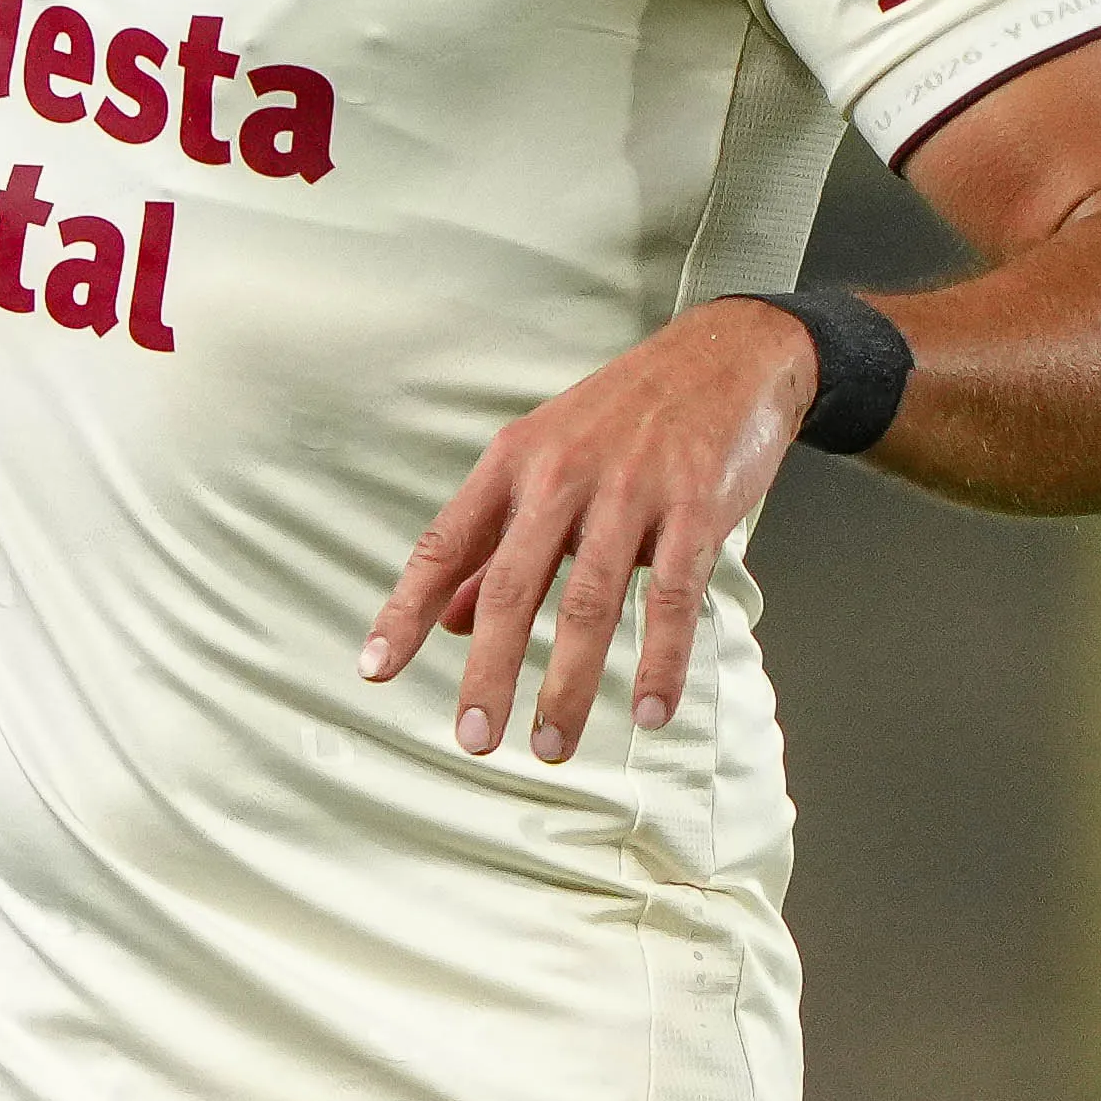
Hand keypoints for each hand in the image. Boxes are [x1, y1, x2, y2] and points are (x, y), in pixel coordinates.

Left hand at [358, 300, 819, 761]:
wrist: (725, 355)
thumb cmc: (625, 415)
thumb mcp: (544, 459)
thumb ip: (496, 542)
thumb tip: (445, 620)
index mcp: (514, 462)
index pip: (444, 544)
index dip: (405, 609)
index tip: (375, 669)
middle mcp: (562, 474)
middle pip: (510, 586)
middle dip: (489, 670)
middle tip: (474, 738)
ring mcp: (630, 489)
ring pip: (587, 603)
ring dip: (568, 684)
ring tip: (552, 745)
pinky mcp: (695, 506)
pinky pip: (671, 597)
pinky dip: (658, 661)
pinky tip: (647, 711)